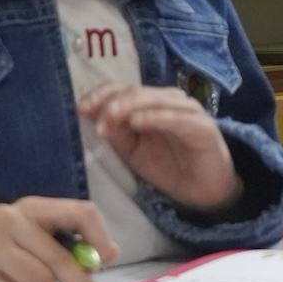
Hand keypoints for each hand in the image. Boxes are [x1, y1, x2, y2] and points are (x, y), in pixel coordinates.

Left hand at [78, 84, 242, 211]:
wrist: (203, 192)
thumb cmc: (168, 167)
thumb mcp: (131, 150)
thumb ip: (114, 130)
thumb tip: (87, 111)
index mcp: (149, 103)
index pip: (122, 89)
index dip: (100, 94)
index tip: (79, 107)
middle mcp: (167, 101)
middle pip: (135, 92)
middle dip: (111, 104)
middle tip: (96, 122)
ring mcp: (187, 111)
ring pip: (154, 99)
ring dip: (129, 107)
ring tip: (110, 119)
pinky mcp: (203, 126)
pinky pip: (177, 118)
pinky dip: (156, 117)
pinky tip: (139, 122)